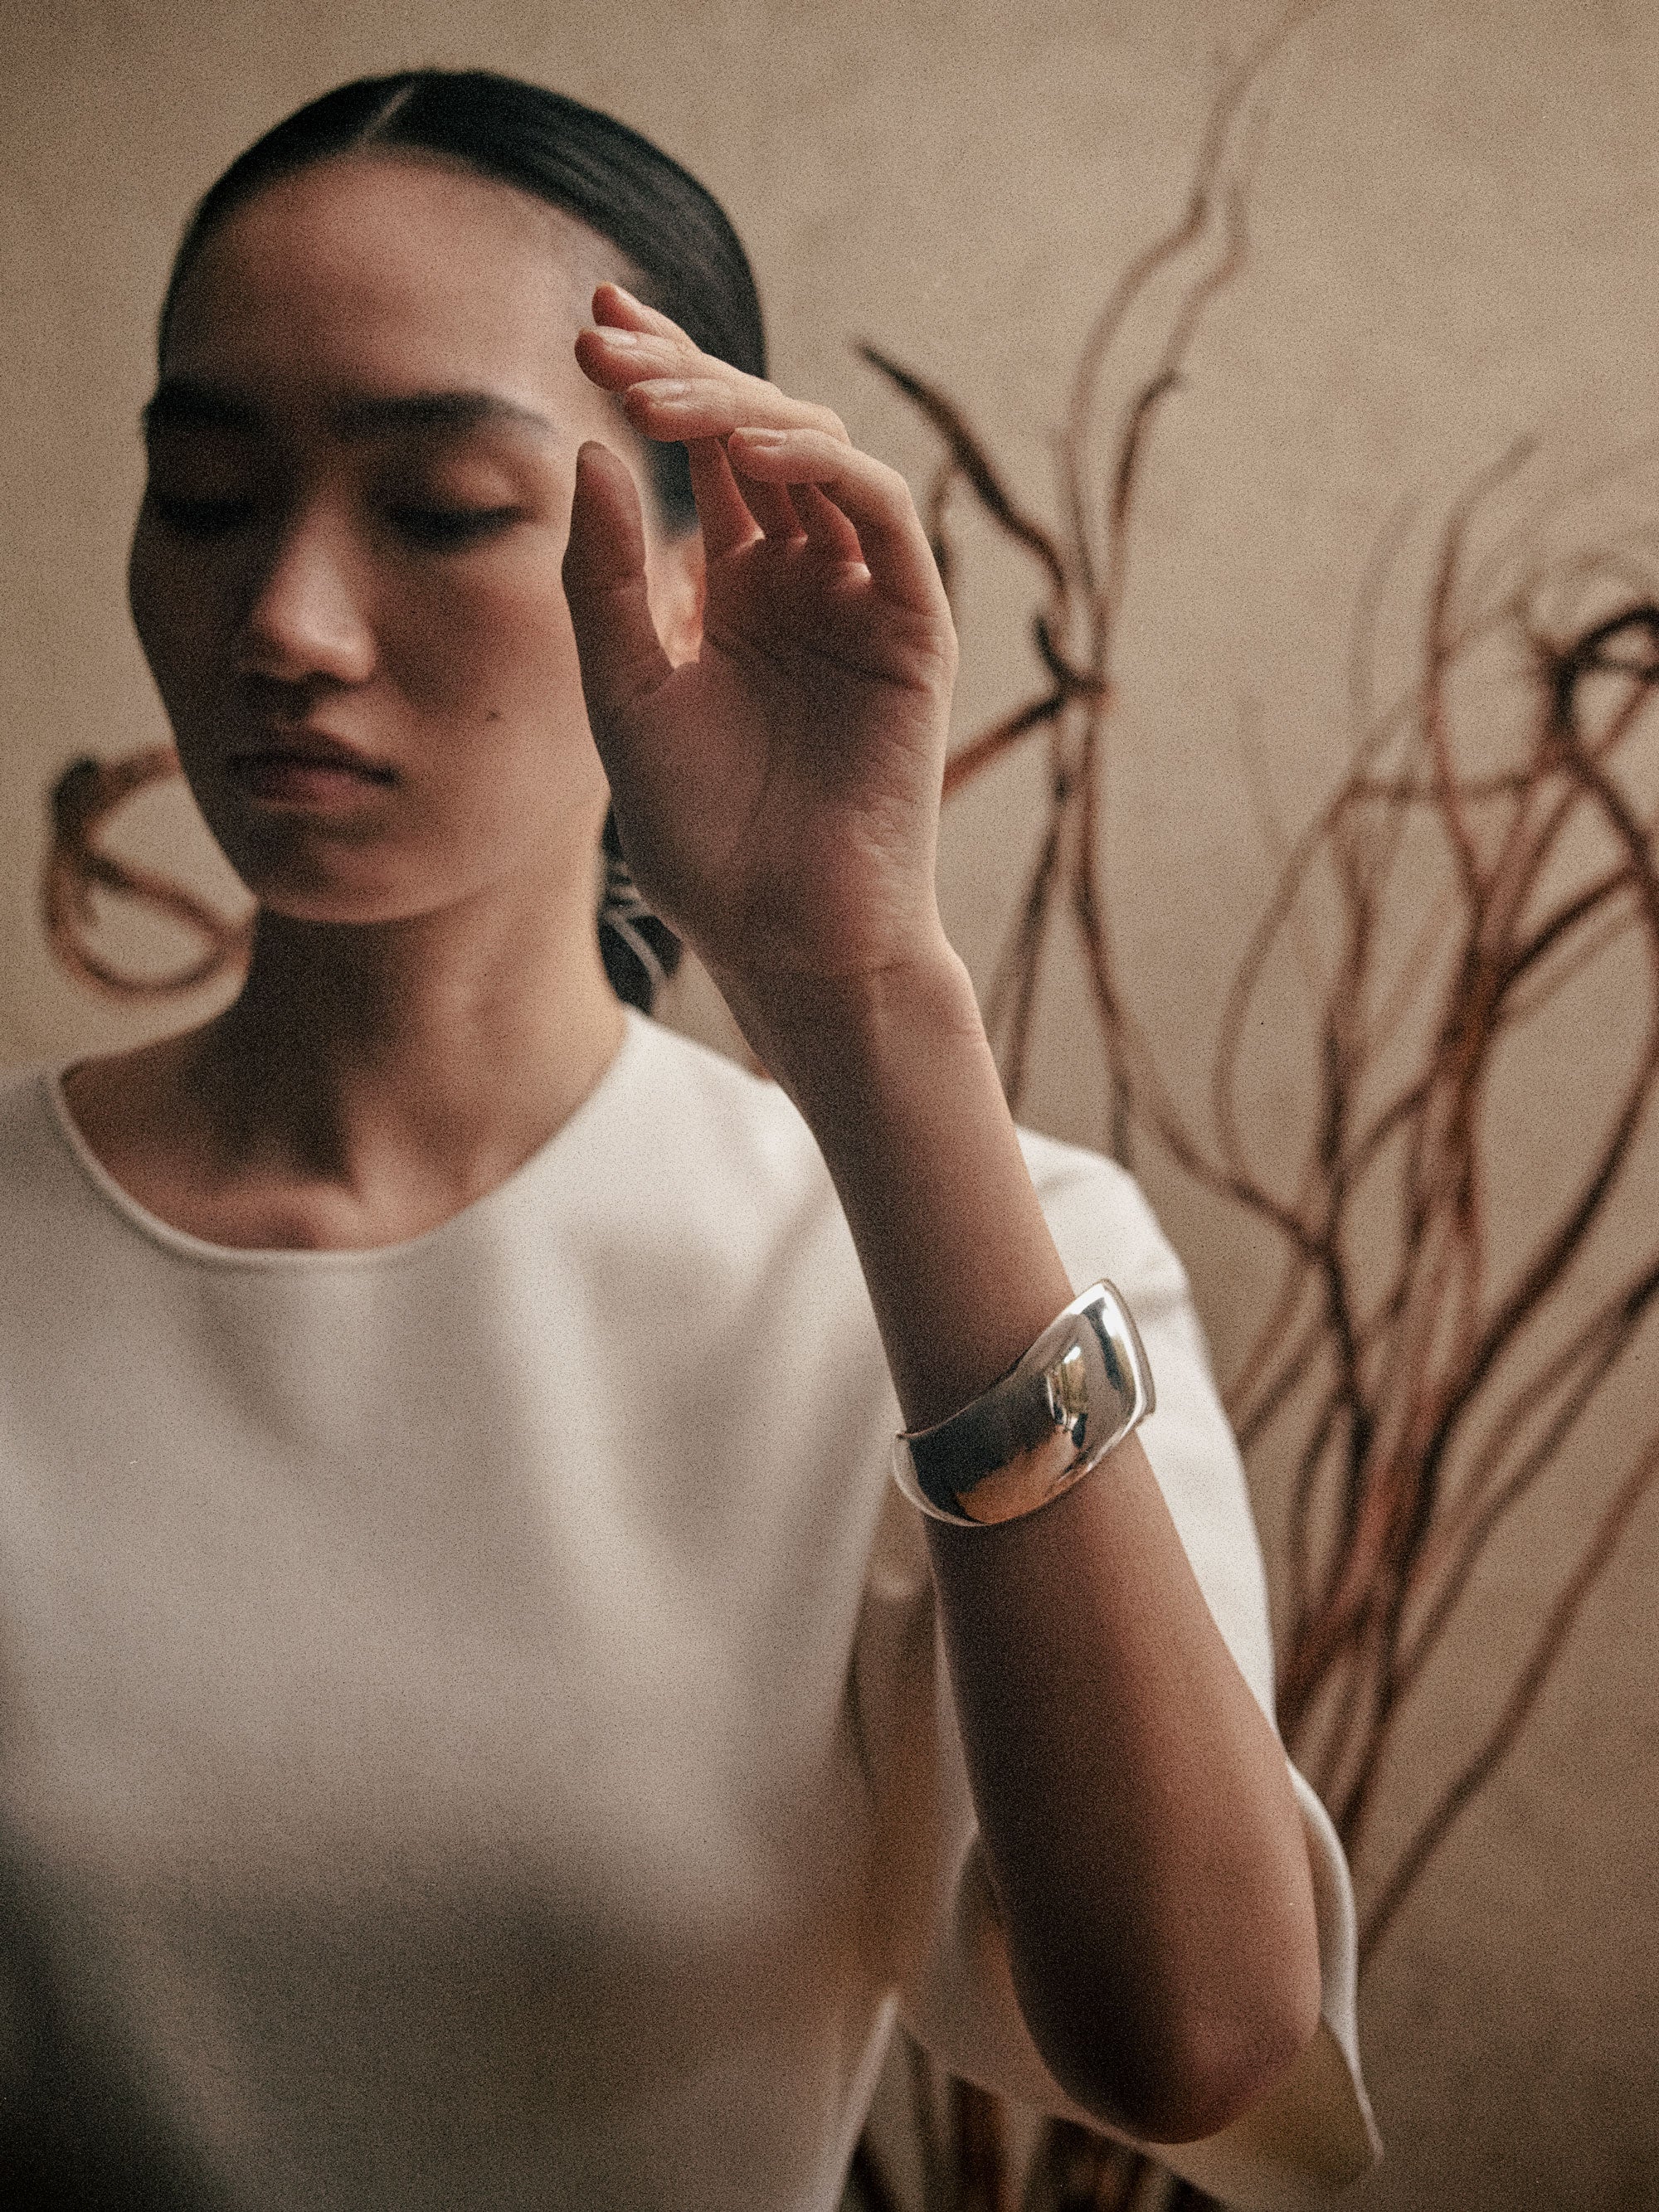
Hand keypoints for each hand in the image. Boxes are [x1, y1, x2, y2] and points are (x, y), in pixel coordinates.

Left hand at [563, 283, 957, 1016]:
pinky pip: (880, 513)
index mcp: (738, 592)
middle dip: (682, 374)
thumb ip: (604, 580)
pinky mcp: (913, 625)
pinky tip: (753, 446)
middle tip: (603, 335)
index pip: (705, 455)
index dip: (658, 380)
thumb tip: (590, 450)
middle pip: (756, 434)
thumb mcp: (622, 694)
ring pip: (817, 455)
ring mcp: (860, 598)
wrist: (781, 934)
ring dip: (738, 408)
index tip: (589, 325)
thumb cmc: (702, 838)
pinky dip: (824, 466)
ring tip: (651, 395)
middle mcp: (803, 580)